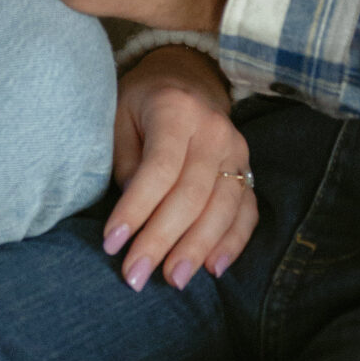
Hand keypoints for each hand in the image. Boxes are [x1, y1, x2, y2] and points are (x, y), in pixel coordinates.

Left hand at [106, 47, 257, 290]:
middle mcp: (214, 130)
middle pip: (191, 194)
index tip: (112, 244)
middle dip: (162, 240)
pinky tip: (213, 268)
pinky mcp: (248, 170)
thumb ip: (127, 163)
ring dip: (196, 249)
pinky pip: (247, 212)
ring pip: (222, 208)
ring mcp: (237, 151)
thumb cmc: (141, 106)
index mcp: (177, 109)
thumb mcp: (119, 118)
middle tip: (136, 277)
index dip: (135, 209)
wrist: (185, 80)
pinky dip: (233, 243)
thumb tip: (135, 215)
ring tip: (173, 280)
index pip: (159, 168)